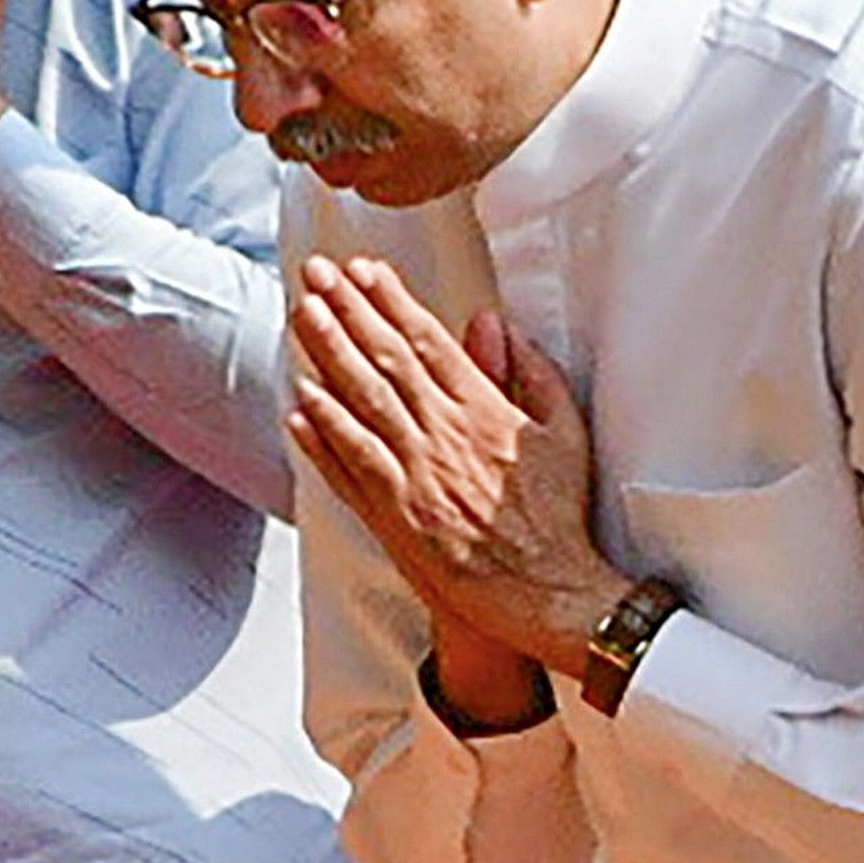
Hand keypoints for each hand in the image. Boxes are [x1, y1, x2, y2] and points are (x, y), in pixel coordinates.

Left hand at [285, 254, 627, 672]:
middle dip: (347, 310)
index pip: (429, 342)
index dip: (391, 301)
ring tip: (301, 315)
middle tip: (315, 274)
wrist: (546, 592)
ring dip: (326, 355)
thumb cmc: (558, 517)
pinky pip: (350, 466)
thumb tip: (495, 325)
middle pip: (386, 360)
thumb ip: (531, 374)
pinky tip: (299, 402)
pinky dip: (322, 433)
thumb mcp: (565, 433)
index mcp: (486, 411)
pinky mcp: (394, 516)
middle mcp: (444, 436)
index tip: (363, 271)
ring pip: (361, 403)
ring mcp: (415, 476)